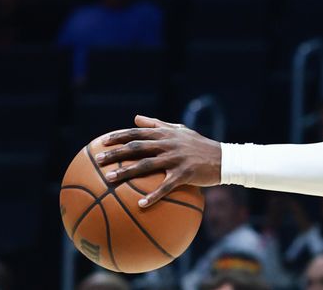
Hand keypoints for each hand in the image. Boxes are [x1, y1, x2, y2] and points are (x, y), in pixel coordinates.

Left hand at [95, 115, 221, 206]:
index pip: (138, 132)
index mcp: (165, 133)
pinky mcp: (184, 174)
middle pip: (137, 147)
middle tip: (99, 160)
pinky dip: (153, 195)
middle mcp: (168, 144)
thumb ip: (157, 124)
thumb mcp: (179, 130)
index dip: (119, 136)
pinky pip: (166, 186)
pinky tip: (140, 205)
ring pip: (146, 165)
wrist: (223, 158)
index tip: (102, 142)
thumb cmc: (199, 144)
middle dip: (116, 153)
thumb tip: (135, 118)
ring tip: (109, 180)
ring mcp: (176, 158)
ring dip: (126, 173)